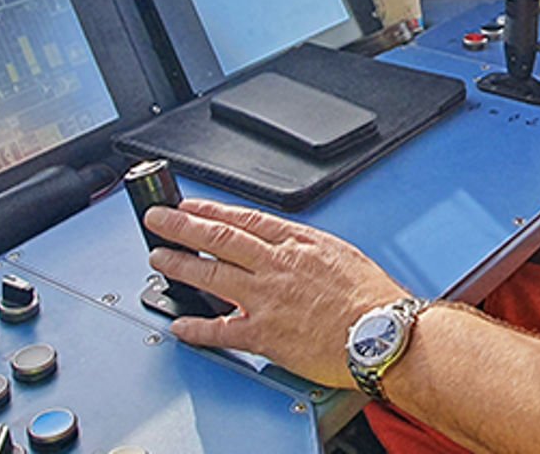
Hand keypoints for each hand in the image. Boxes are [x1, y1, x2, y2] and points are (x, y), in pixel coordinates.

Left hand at [144, 198, 407, 386]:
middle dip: (182, 226)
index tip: (190, 205)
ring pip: (212, 275)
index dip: (212, 211)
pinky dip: (196, 328)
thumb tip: (289, 247)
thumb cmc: (372, 299)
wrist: (382, 334)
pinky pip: (221, 330)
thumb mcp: (341, 255)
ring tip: (158, 258)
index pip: (245, 220)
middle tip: (157, 218)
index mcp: (298, 244)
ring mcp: (267, 299)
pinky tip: (180, 325)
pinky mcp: (264, 334)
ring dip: (180, 265)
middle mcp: (277, 266)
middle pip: (219, 239)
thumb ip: (307, 250)